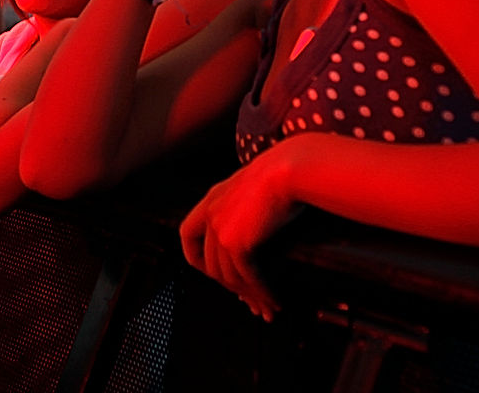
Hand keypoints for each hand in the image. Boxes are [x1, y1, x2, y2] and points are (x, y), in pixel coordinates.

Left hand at [179, 148, 300, 321]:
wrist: (290, 169)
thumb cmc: (282, 174)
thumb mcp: (251, 187)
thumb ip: (243, 207)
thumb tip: (254, 232)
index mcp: (211, 200)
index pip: (188, 236)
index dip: (199, 259)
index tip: (217, 273)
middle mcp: (210, 215)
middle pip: (210, 265)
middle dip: (232, 288)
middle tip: (252, 303)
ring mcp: (220, 230)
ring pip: (229, 277)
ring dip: (250, 296)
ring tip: (268, 309)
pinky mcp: (237, 243)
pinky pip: (247, 277)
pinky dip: (261, 293)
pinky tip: (274, 301)